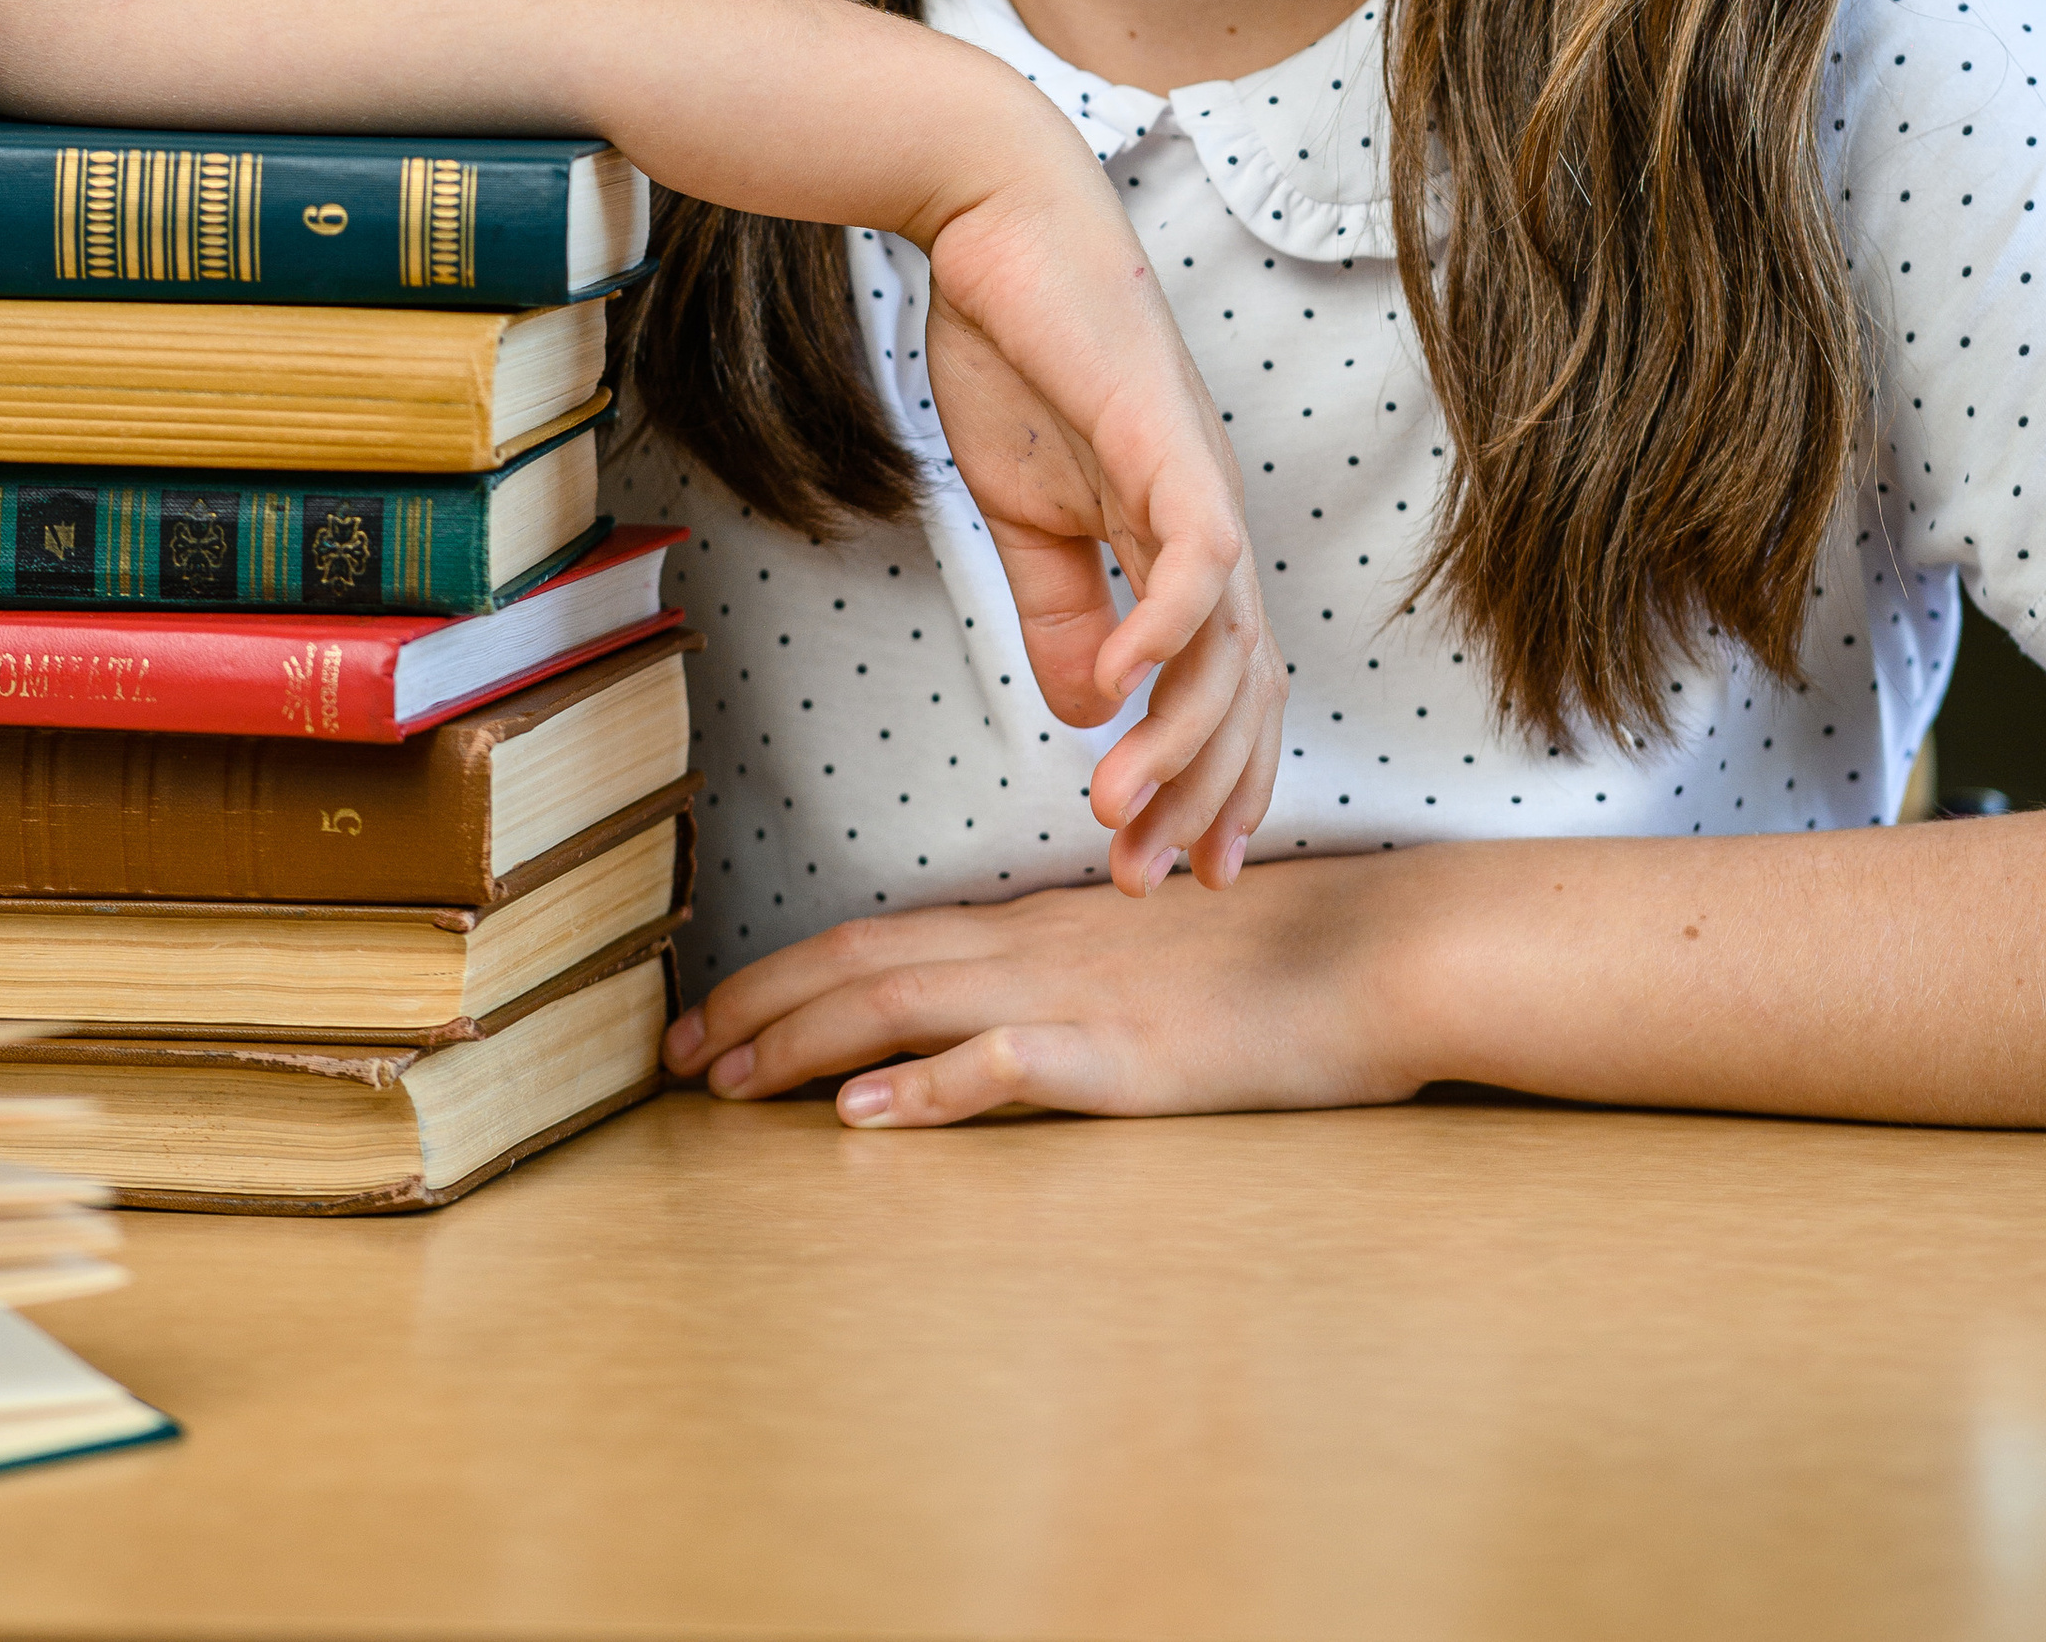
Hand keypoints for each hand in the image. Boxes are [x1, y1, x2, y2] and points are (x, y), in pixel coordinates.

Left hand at [661, 862, 1424, 1123]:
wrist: (1373, 955)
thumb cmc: (1272, 963)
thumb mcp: (1147, 958)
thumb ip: (1066, 977)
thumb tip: (986, 1019)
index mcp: (1036, 929)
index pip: (880, 940)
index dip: (784, 977)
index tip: (710, 1018)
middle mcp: (1033, 950)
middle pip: (863, 965)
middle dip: (756, 1008)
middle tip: (672, 1058)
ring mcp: (1073, 1000)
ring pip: (904, 1005)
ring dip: (802, 1045)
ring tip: (724, 1083)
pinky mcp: (1121, 1059)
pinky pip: (1006, 1068)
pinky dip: (924, 1089)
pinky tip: (866, 1115)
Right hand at [916, 152, 1286, 894]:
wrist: (996, 225)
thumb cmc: (1015, 352)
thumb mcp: (1026, 516)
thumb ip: (1060, 610)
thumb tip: (1091, 710)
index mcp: (1180, 547)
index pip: (1222, 692)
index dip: (1208, 788)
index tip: (1170, 875)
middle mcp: (1211, 526)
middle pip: (1242, 691)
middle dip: (1200, 797)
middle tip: (1146, 883)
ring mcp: (1197, 483)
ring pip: (1225, 644)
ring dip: (1175, 738)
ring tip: (1114, 810)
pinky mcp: (1165, 442)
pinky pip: (1193, 554)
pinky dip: (1163, 626)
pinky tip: (1119, 687)